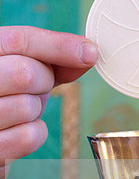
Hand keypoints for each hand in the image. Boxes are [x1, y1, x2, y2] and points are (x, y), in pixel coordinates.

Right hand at [0, 26, 97, 178]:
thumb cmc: (5, 94)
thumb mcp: (21, 68)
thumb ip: (51, 59)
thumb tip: (89, 53)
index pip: (19, 41)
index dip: (59, 46)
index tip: (90, 53)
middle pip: (26, 73)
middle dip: (44, 81)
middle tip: (35, 87)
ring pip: (29, 106)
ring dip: (36, 109)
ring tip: (19, 108)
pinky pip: (30, 137)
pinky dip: (35, 133)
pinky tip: (18, 129)